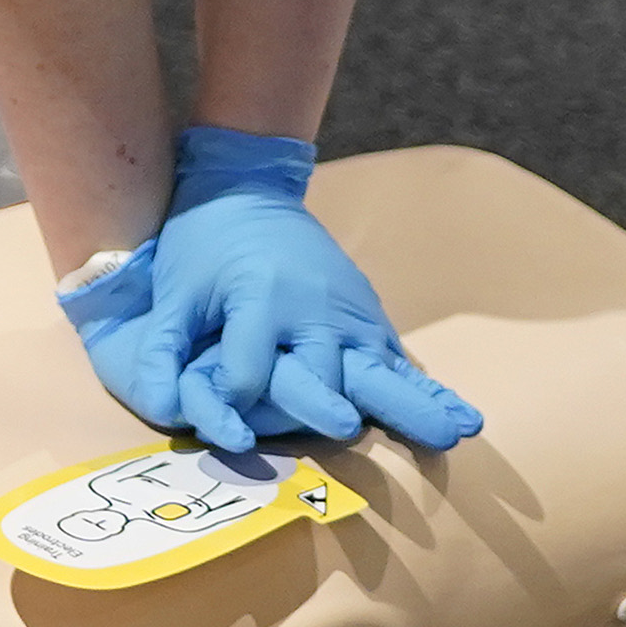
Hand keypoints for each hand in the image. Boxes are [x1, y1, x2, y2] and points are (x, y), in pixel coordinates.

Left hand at [63, 130, 486, 453]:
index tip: (223, 429)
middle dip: (319, 407)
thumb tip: (161, 411)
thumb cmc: (202, 245)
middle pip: (318, 377)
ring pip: (376, 371)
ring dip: (410, 405)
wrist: (246, 191)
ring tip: (452, 435)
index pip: (247, 376)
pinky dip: (427, 390)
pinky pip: (399, 361)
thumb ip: (163, 352)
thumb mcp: (174, 294)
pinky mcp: (367, 317)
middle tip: (340, 428)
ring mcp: (348, 313)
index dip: (228, 406)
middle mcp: (313, 310)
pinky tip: (463, 419)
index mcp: (261, 301)